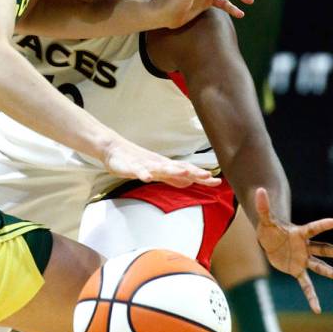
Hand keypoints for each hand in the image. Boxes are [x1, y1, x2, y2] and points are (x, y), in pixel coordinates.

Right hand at [103, 139, 221, 189]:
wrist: (114, 150)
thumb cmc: (137, 161)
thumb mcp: (159, 172)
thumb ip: (174, 177)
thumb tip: (190, 182)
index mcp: (166, 166)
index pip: (188, 171)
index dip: (202, 176)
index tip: (218, 181)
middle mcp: (159, 164)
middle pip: (179, 168)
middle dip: (194, 172)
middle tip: (208, 176)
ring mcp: (146, 165)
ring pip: (161, 168)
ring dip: (173, 170)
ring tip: (185, 172)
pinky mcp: (131, 167)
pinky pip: (137, 171)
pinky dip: (142, 174)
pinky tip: (146, 177)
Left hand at [254, 187, 332, 313]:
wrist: (271, 241)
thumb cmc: (270, 229)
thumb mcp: (265, 219)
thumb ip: (263, 207)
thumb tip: (258, 189)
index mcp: (300, 234)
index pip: (312, 228)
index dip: (322, 225)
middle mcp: (306, 248)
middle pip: (324, 250)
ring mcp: (304, 260)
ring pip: (321, 267)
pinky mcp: (297, 270)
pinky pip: (306, 285)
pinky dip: (311, 297)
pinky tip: (317, 309)